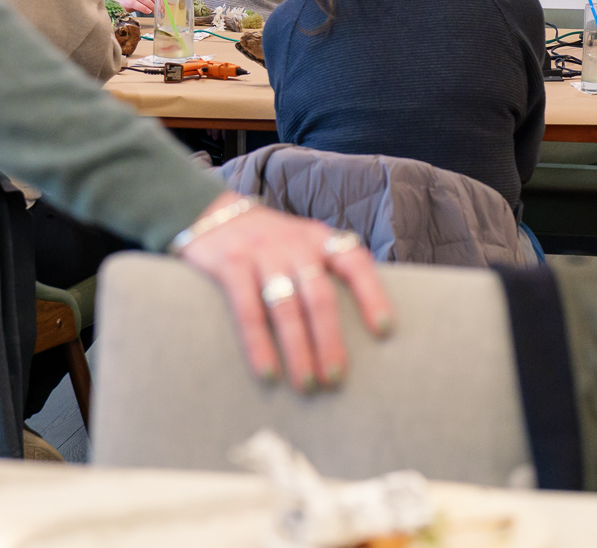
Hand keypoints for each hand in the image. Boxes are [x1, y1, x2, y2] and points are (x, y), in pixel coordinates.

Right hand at [178, 193, 393, 392]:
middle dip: (330, 341)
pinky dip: (259, 345)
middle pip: (320, 296)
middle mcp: (296, 244)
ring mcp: (263, 252)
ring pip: (286, 307)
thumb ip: (324, 271)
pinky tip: (267, 372)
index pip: (355, 263)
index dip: (372, 296)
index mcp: (320, 239)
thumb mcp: (302, 243)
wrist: (212, 211)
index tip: (384, 331)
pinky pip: (248, 310)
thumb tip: (359, 328)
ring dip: (299, 350)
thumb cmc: (270, 242)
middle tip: (336, 379)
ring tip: (307, 385)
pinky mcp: (231, 263)